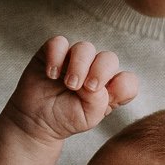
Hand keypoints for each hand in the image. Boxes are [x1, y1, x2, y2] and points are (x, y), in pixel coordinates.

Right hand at [3, 35, 137, 144]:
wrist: (37, 121)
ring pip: (85, 48)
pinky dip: (56, 57)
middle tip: (86, 89)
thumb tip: (94, 83)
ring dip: (79, 66)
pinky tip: (52, 74)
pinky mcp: (53, 52)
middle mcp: (95, 69)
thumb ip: (99, 102)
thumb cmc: (65, 119)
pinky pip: (58, 43)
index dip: (121, 86)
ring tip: (69, 84)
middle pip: (109, 58)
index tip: (107, 99)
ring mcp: (75, 59)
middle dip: (100, 72)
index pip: (127, 81)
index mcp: (109, 87)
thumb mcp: (88, 118)